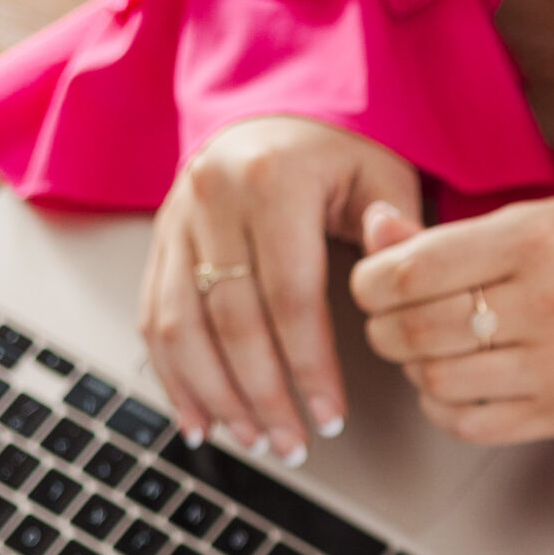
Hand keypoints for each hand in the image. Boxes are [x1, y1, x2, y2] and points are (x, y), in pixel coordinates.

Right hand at [142, 116, 419, 462]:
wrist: (275, 109)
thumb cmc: (341, 152)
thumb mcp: (382, 178)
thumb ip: (395, 234)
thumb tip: (400, 284)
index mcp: (273, 183)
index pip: (290, 297)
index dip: (309, 366)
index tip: (331, 417)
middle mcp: (212, 199)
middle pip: (231, 321)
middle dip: (262, 395)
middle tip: (293, 445)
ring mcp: (176, 220)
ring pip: (181, 327)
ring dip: (214, 396)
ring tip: (251, 441)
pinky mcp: (158, 241)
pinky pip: (153, 317)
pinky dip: (173, 376)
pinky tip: (199, 419)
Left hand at [351, 195, 553, 443]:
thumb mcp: (541, 220)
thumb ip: (454, 233)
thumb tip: (376, 231)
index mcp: (536, 242)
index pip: (409, 271)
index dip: (371, 281)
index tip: (375, 283)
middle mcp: (548, 305)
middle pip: (415, 329)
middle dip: (385, 326)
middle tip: (395, 317)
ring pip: (435, 380)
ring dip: (413, 367)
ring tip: (430, 349)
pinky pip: (471, 424)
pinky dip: (443, 407)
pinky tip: (454, 386)